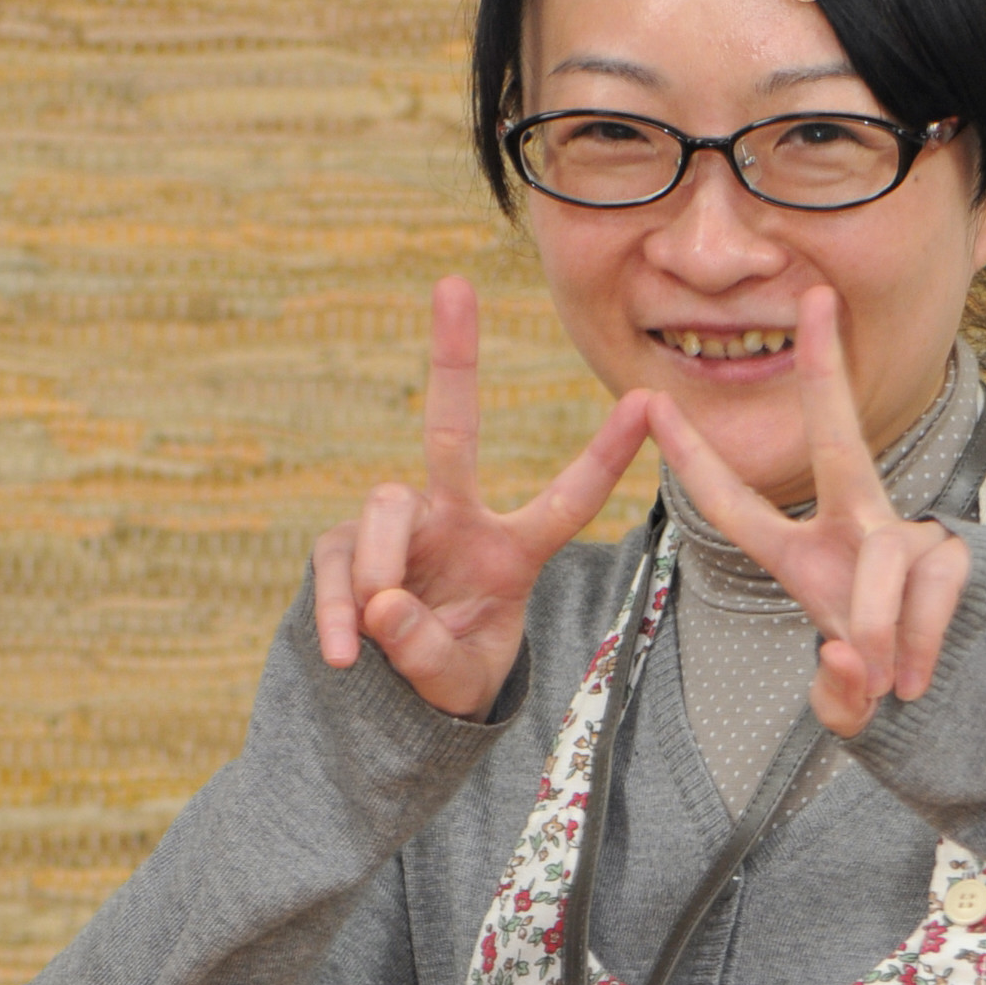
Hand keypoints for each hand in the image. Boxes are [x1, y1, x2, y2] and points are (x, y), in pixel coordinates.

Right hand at [314, 277, 649, 718]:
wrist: (388, 700)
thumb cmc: (447, 679)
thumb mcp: (457, 681)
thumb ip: (431, 653)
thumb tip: (383, 604)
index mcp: (511, 551)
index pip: (567, 499)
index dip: (605, 454)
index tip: (650, 401)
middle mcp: (456, 520)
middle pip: (452, 429)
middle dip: (455, 355)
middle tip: (454, 284)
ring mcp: (398, 528)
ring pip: (385, 508)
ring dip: (380, 565)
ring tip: (376, 631)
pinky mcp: (342, 548)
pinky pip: (337, 563)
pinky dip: (335, 611)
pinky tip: (341, 654)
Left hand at [644, 287, 969, 737]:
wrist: (959, 690)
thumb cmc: (882, 681)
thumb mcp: (846, 700)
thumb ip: (838, 694)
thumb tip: (851, 659)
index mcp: (802, 554)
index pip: (736, 505)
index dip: (694, 458)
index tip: (649, 402)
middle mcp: (856, 526)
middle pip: (838, 438)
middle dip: (825, 369)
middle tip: (816, 300)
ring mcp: (907, 535)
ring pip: (884, 557)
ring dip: (877, 623)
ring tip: (885, 679)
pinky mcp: (954, 554)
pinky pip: (931, 588)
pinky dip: (922, 641)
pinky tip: (917, 677)